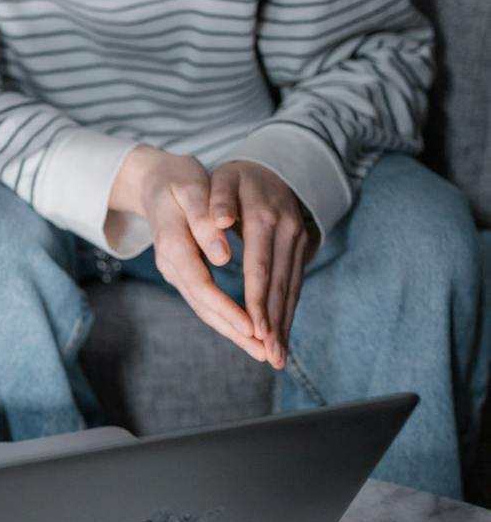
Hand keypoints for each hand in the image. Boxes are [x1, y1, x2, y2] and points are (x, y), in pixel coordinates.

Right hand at [112, 146, 268, 362]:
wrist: (154, 182)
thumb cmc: (178, 180)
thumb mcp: (191, 188)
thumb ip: (204, 220)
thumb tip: (222, 255)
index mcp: (172, 242)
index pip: (200, 284)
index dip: (226, 308)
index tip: (252, 326)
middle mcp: (171, 264)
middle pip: (202, 305)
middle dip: (234, 331)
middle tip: (264, 352)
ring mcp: (176, 272)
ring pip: (204, 308)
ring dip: (233, 331)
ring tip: (261, 350)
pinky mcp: (186, 274)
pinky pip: (207, 302)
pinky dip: (227, 319)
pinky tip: (248, 332)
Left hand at [208, 160, 317, 369]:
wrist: (276, 164)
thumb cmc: (238, 176)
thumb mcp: (225, 179)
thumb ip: (220, 200)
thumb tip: (221, 221)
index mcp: (266, 219)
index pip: (260, 267)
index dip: (257, 300)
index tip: (254, 330)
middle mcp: (288, 233)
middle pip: (280, 285)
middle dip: (274, 323)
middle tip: (270, 356)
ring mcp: (299, 242)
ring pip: (291, 288)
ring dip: (285, 324)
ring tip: (277, 356)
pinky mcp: (302, 250)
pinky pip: (295, 284)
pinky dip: (288, 311)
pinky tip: (282, 334)